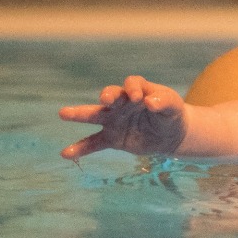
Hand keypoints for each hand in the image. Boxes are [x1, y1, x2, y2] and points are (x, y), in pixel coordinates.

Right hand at [59, 75, 186, 159]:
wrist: (170, 134)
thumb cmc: (170, 113)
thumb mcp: (173, 105)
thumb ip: (164, 102)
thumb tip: (150, 102)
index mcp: (138, 90)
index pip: (132, 84)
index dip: (133, 89)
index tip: (138, 98)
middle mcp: (122, 103)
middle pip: (111, 95)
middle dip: (108, 95)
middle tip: (106, 98)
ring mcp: (114, 120)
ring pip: (95, 115)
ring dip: (80, 114)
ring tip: (63, 113)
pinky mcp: (112, 138)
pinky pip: (94, 143)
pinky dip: (81, 148)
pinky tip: (66, 153)